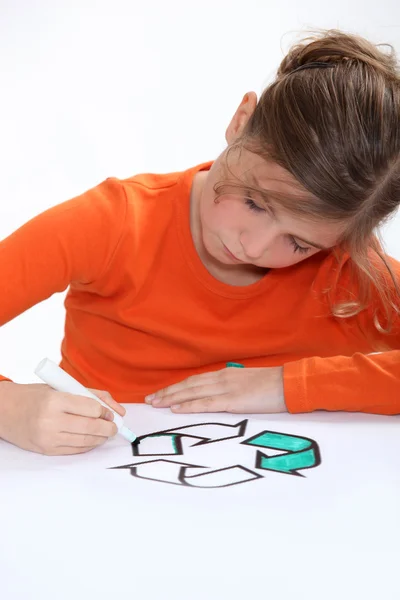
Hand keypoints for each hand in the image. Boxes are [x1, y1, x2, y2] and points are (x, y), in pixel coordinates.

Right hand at [0, 382, 124, 454]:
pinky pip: (75, 450)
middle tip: (113, 426)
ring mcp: (47, 437)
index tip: (109, 413)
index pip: (91, 408)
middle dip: (108, 428)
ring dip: (100, 438)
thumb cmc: (36, 395)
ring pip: (85, 441)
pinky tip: (92, 439)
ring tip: (105, 432)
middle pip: (91, 427)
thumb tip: (120, 411)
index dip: (105, 412)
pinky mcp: (46, 450)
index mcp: (54, 400)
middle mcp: (50, 420)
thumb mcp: (62, 387)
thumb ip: (93, 395)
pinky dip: (88, 445)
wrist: (5, 410)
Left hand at [145, 366, 286, 413]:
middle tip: (150, 400)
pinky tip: (176, 409)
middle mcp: (221, 379)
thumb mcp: (248, 384)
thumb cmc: (272, 386)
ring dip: (172, 398)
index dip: (177, 387)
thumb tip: (220, 396)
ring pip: (192, 393)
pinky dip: (189, 406)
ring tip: (156, 404)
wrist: (289, 384)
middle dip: (168, 392)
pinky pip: (206, 404)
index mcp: (225, 374)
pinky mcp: (233, 401)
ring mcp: (226, 389)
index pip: (194, 381)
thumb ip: (232, 388)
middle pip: (188, 385)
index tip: (162, 392)